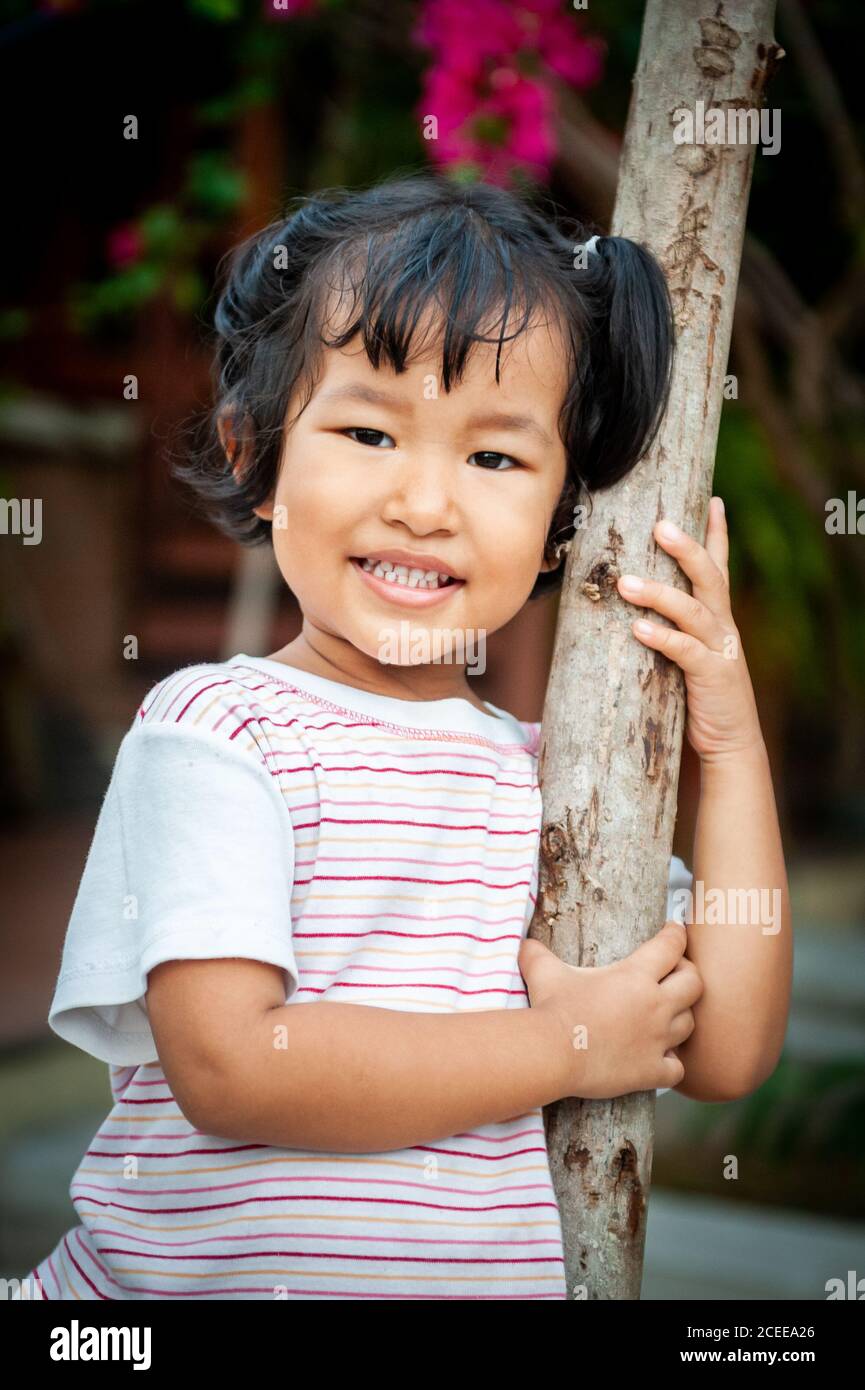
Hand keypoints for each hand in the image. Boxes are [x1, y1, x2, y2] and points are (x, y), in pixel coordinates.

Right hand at [518, 923, 700, 1099]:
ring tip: (667, 1015)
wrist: (552, 1053)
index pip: (672, 945)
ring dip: (681, 1017)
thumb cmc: (551, 1008)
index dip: (676, 934)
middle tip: (676, 974)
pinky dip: (672, 1062)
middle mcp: (655, 1005)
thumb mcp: (543, 972)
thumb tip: (523, 944)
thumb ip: (536, 953)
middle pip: (695, 983)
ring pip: (689, 1024)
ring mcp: (657, 1040)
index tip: (674, 930)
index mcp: (635, 975)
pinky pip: (677, 1067)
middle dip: (688, 974)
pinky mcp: (651, 1070)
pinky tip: (660, 1057)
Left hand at [616, 497, 764, 763]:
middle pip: (710, 577)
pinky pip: (686, 652)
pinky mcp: (712, 678)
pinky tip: (638, 629)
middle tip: (659, 526)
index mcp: (718, 618)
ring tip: (625, 583)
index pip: (721, 567)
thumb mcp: (689, 654)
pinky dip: (662, 639)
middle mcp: (723, 627)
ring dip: (659, 594)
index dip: (718, 533)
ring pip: (693, 611)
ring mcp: (720, 651)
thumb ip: (672, 628)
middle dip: (687, 548)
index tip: (713, 499)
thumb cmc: (700, 695)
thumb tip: (631, 604)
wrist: (730, 743)